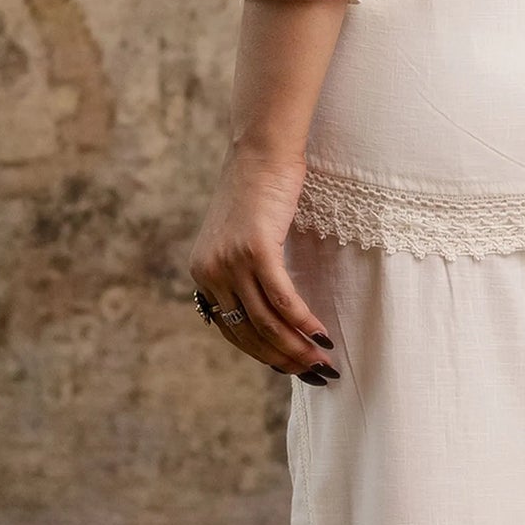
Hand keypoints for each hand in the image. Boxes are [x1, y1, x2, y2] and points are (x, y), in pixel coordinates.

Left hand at [188, 144, 335, 381]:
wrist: (261, 150)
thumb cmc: (259, 190)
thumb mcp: (241, 237)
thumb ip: (245, 271)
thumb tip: (270, 310)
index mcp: (201, 273)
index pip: (231, 330)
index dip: (263, 355)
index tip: (291, 369)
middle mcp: (209, 272)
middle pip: (248, 332)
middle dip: (284, 359)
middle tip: (314, 374)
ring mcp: (230, 261)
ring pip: (265, 321)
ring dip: (296, 348)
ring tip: (322, 362)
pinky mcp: (255, 249)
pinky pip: (282, 299)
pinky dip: (304, 322)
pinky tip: (322, 336)